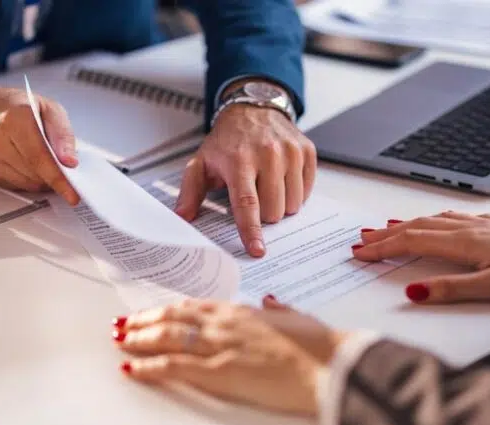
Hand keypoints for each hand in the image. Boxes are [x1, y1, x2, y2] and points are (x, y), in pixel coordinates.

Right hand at [0, 79, 80, 204]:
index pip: (39, 156)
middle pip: (34, 173)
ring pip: (28, 183)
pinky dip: (31, 181)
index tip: (72, 192)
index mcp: (14, 119)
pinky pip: (18, 187)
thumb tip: (70, 161)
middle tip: (67, 172)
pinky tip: (31, 165)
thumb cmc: (20, 108)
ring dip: (43, 180)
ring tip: (46, 162)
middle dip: (55, 177)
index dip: (58, 177)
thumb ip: (63, 134)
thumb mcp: (50, 109)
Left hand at [111, 297, 343, 415]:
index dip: (168, 309)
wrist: (329, 366)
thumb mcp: (298, 319)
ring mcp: (220, 346)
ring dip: (138, 339)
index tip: (152, 312)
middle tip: (123, 324)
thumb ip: (280, 311)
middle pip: (173, 318)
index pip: (193, 307)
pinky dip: (149, 366)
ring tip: (120, 340)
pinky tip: (133, 367)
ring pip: (167, 338)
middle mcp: (225, 324)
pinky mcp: (219, 371)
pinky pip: (174, 367)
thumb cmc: (319, 347)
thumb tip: (271, 303)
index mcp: (242, 312)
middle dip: (144, 321)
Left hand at [173, 83, 316, 257]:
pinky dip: (294, 192)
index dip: (251, 230)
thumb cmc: (227, 141)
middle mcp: (268, 154)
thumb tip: (182, 217)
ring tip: (267, 187)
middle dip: (264, 215)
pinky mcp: (307, 151)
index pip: (247, 203)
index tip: (257, 250)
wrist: (253, 109)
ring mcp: (290, 152)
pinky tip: (282, 179)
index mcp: (239, 160)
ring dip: (280, 205)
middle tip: (254, 198)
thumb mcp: (202, 162)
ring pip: (293, 204)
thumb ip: (190, 191)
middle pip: (273, 210)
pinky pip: (306, 190)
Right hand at [353, 211, 489, 303]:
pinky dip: (432, 220)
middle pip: (418, 226)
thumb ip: (451, 290)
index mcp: (465, 241)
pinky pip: (453, 217)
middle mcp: (471, 227)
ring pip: (434, 218)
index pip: (413, 241)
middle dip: (386, 234)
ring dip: (406, 224)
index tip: (360, 254)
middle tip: (360, 241)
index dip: (384, 247)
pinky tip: (434, 221)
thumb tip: (413, 292)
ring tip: (385, 228)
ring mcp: (484, 223)